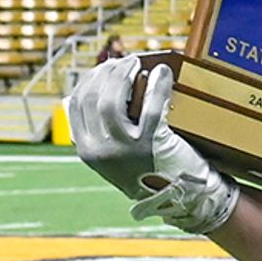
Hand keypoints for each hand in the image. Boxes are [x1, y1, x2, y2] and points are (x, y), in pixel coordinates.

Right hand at [66, 52, 237, 233]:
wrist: (184, 198)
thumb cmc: (154, 171)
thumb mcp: (119, 157)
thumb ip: (106, 130)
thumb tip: (102, 87)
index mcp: (87, 152)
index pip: (77, 105)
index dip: (90, 80)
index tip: (104, 68)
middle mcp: (100, 152)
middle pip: (93, 98)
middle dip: (106, 73)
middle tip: (123, 62)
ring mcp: (124, 150)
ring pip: (112, 101)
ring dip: (123, 75)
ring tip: (136, 63)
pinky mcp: (151, 146)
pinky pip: (151, 107)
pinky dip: (157, 84)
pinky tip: (162, 72)